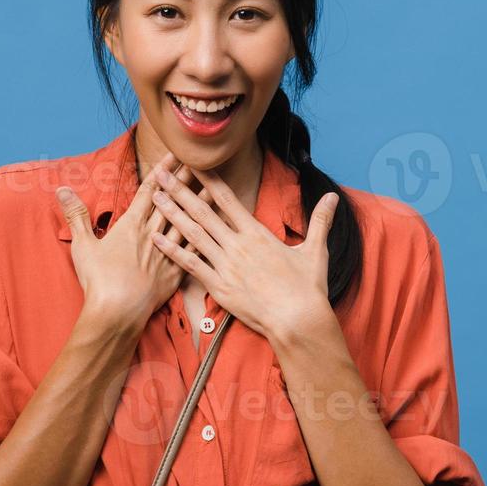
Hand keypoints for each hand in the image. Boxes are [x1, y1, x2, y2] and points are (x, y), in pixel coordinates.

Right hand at [56, 152, 215, 329]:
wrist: (117, 312)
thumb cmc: (98, 279)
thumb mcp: (83, 244)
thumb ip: (76, 215)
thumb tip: (62, 189)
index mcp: (131, 225)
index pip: (150, 192)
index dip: (163, 171)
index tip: (174, 154)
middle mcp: (153, 235)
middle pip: (173, 202)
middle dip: (186, 179)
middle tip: (201, 160)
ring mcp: (167, 253)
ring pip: (188, 221)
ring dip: (201, 203)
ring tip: (216, 186)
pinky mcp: (176, 273)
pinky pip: (194, 249)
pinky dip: (205, 235)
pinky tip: (216, 228)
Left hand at [148, 164, 338, 341]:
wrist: (298, 320)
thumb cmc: (308, 288)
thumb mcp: (315, 250)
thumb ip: (320, 220)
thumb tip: (333, 198)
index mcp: (257, 234)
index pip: (227, 199)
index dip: (208, 180)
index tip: (192, 165)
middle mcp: (237, 245)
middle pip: (202, 212)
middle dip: (180, 191)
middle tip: (160, 174)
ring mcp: (226, 266)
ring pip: (192, 234)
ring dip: (171, 214)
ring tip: (154, 197)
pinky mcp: (218, 287)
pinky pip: (190, 265)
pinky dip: (172, 251)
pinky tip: (155, 239)